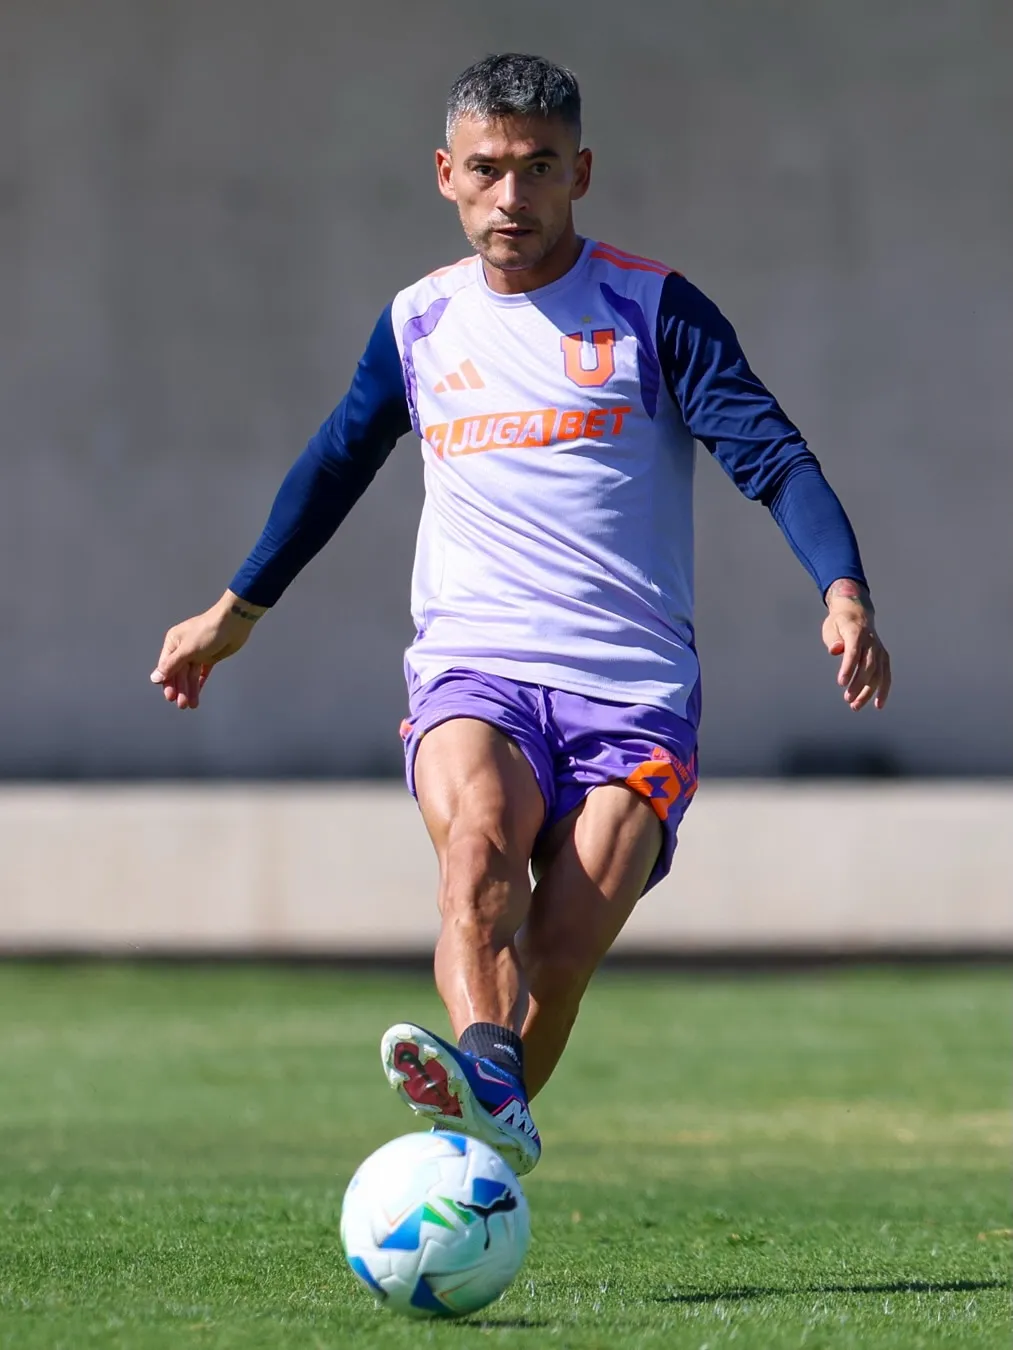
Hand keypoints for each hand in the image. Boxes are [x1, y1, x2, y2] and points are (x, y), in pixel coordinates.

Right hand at [151, 591, 264, 709]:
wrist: (234, 623)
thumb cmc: (207, 632)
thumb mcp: (187, 649)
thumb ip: (172, 665)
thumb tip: (155, 678)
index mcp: (174, 642)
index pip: (166, 666)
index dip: (168, 682)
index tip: (170, 697)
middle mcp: (183, 648)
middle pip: (179, 673)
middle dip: (180, 689)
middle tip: (182, 705)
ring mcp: (197, 653)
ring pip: (190, 675)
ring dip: (190, 690)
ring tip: (192, 705)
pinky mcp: (210, 657)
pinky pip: (202, 672)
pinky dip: (199, 683)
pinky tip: (197, 694)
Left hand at [821, 579, 890, 710]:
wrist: (857, 613)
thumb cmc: (839, 624)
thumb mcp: (831, 627)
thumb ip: (833, 639)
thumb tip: (835, 650)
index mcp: (856, 632)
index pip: (853, 652)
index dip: (848, 668)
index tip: (841, 683)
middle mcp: (871, 642)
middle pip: (868, 666)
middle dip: (858, 684)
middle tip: (847, 699)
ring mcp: (879, 650)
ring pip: (878, 674)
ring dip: (868, 692)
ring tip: (855, 706)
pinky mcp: (883, 658)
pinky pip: (886, 676)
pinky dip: (883, 691)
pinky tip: (878, 705)